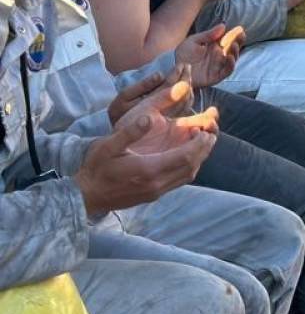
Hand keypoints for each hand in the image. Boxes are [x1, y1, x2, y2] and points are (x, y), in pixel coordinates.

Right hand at [76, 76, 217, 215]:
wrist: (84, 195)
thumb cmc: (95, 168)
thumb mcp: (108, 145)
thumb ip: (130, 132)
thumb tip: (148, 118)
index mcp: (148, 169)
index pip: (185, 157)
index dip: (200, 144)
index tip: (206, 131)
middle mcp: (156, 184)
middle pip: (191, 167)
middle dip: (204, 151)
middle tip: (211, 135)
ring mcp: (155, 192)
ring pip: (187, 176)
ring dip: (198, 160)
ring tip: (203, 144)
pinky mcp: (153, 196)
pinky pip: (178, 182)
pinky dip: (188, 168)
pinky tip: (186, 157)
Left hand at [175, 24, 245, 87]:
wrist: (174, 70)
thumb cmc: (183, 55)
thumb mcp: (193, 41)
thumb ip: (208, 35)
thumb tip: (223, 26)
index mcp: (215, 47)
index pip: (228, 40)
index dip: (235, 35)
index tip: (240, 29)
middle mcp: (219, 56)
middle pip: (233, 49)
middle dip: (238, 42)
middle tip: (241, 35)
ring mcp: (218, 66)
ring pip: (232, 59)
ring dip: (235, 52)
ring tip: (234, 44)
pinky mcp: (217, 76)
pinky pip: (227, 71)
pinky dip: (230, 65)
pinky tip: (230, 57)